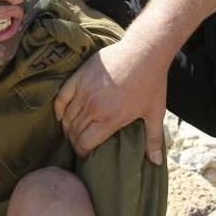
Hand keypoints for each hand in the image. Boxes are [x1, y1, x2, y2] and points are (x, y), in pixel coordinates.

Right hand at [54, 38, 168, 161]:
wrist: (144, 52)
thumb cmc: (151, 83)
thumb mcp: (155, 113)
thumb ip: (153, 140)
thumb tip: (156, 162)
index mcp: (110, 119)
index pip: (85, 143)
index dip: (82, 152)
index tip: (85, 155)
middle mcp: (93, 108)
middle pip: (74, 132)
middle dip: (75, 142)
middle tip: (79, 144)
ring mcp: (84, 92)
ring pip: (67, 117)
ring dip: (67, 128)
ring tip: (71, 133)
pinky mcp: (79, 78)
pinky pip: (61, 98)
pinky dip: (59, 109)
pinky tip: (61, 116)